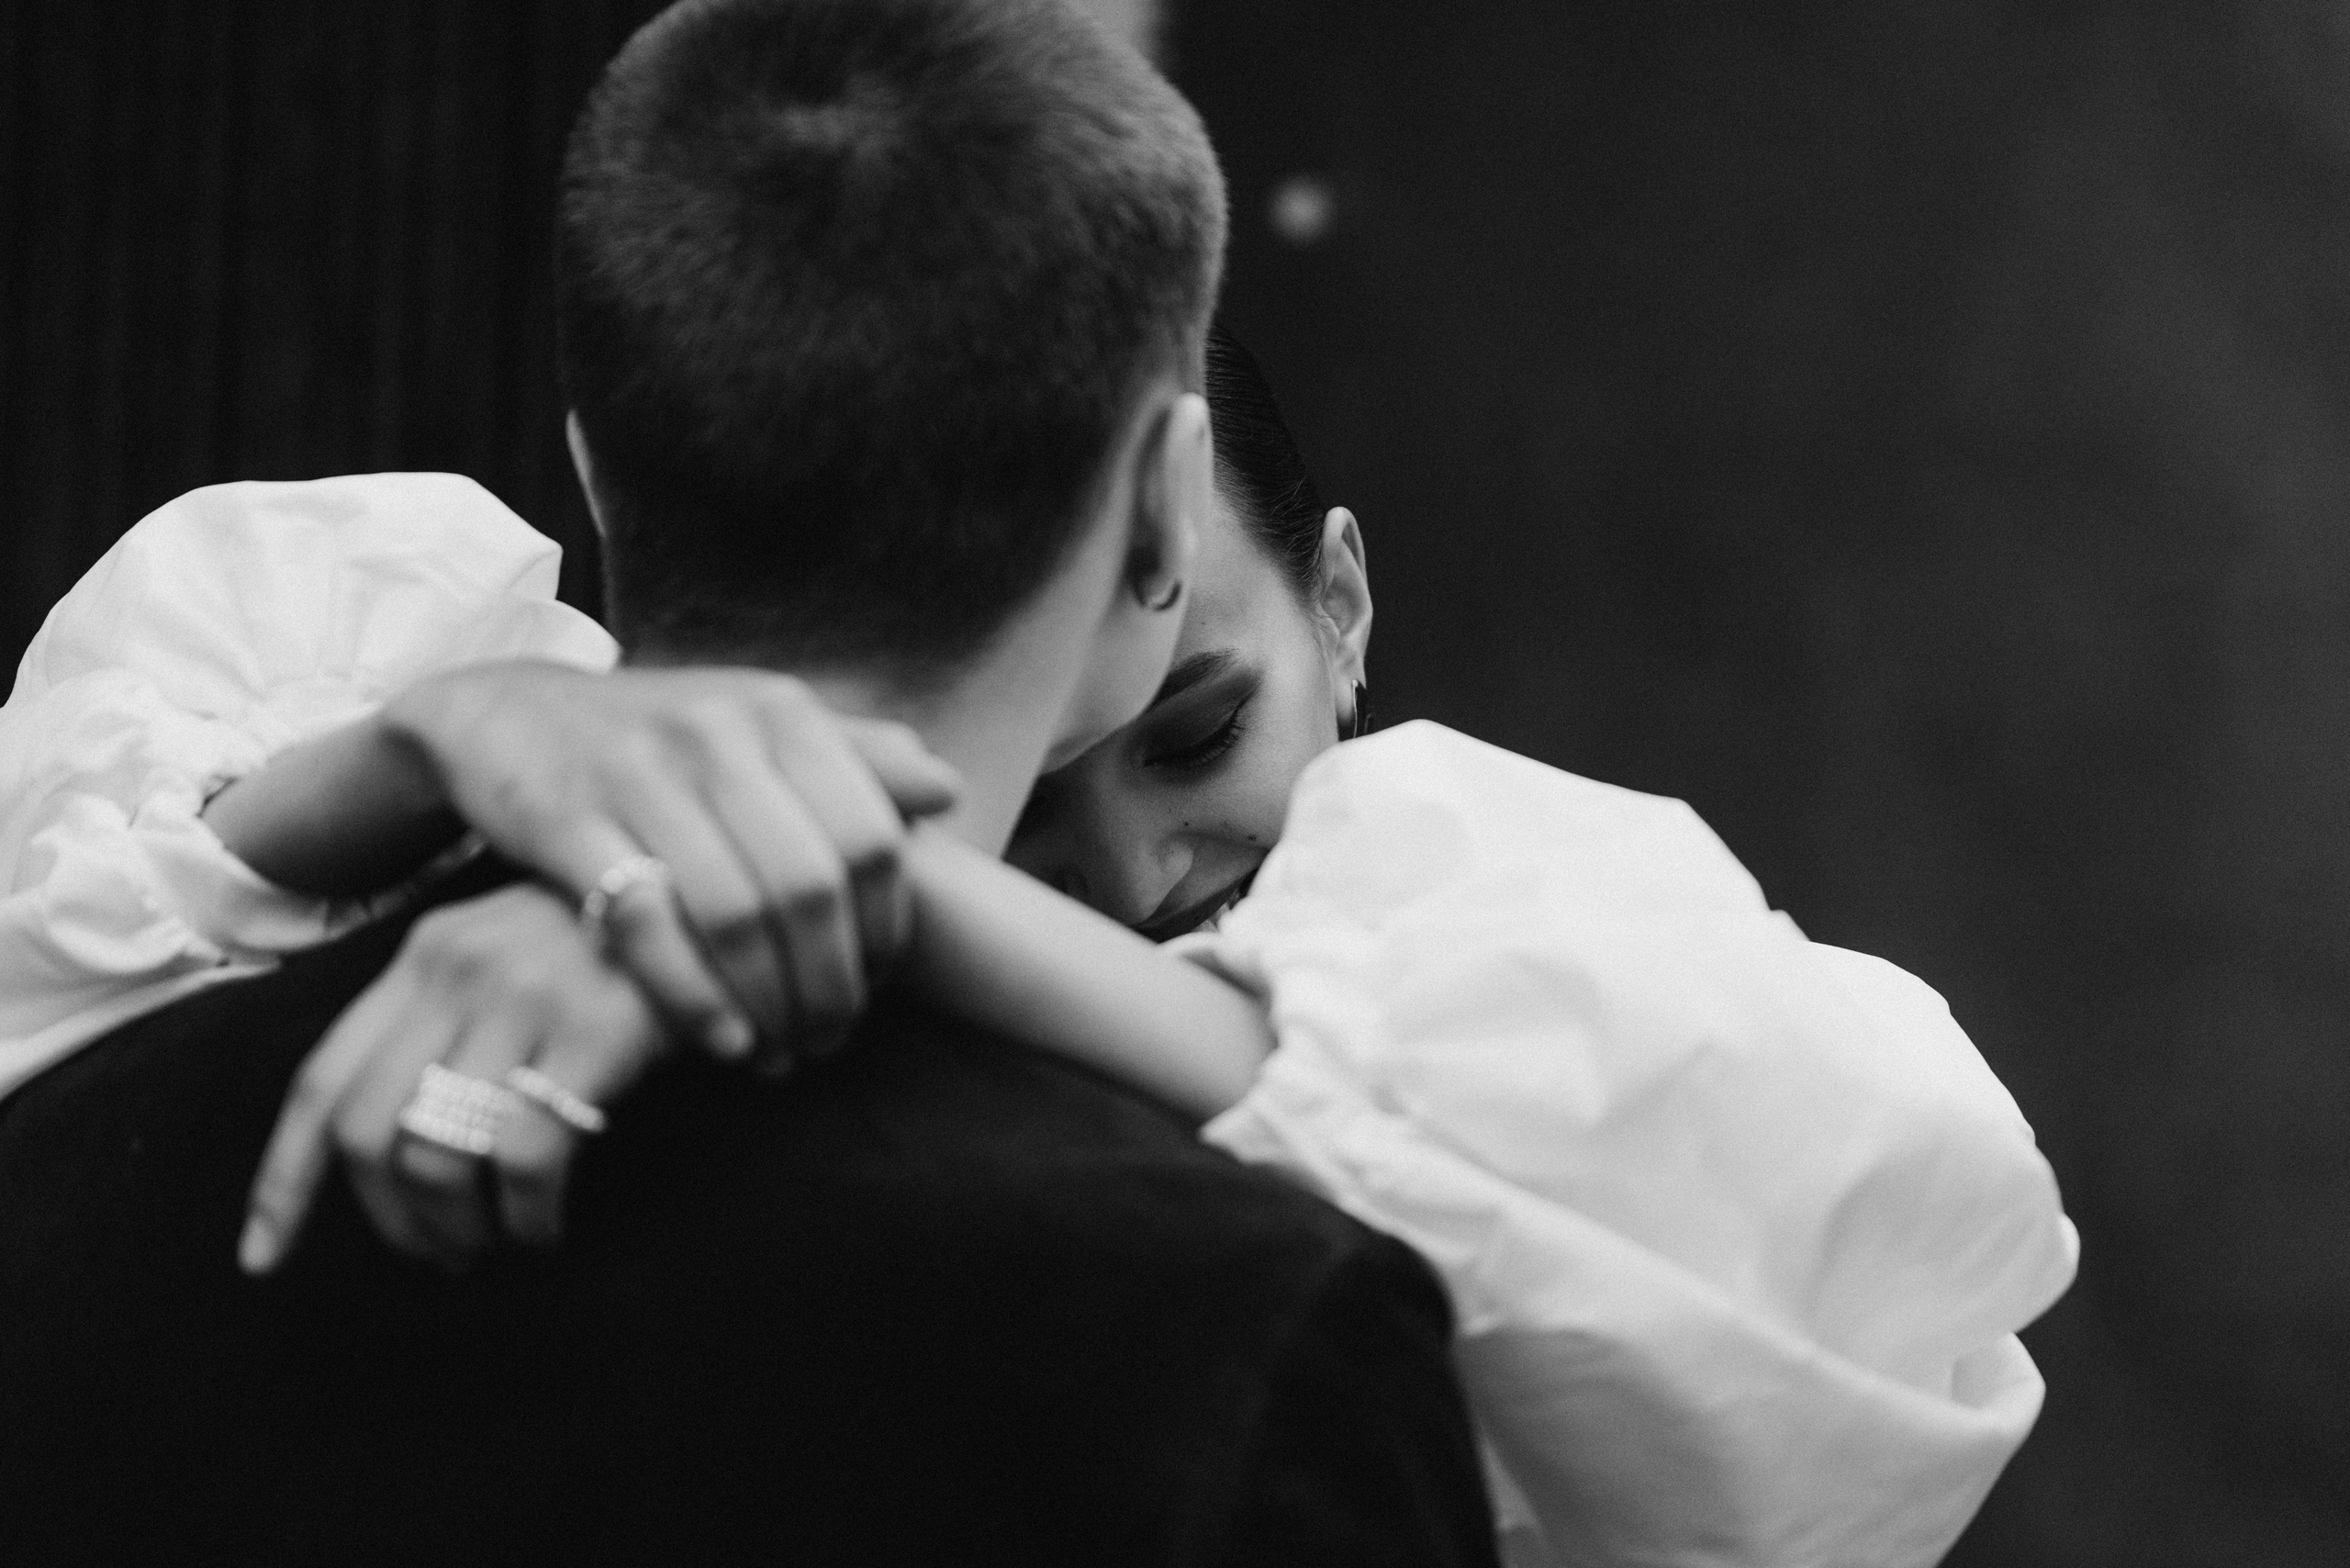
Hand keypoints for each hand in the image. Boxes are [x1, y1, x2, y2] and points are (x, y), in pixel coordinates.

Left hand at [239, 882, 662, 1273]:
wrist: (721, 893)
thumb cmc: (615, 947)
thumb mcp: (510, 960)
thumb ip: (448, 1021)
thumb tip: (398, 1148)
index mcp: (423, 956)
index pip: (319, 1081)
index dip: (283, 1181)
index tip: (264, 1257)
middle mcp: (457, 969)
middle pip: (366, 1131)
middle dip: (390, 1219)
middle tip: (437, 1254)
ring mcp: (524, 997)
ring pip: (437, 1154)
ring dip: (457, 1226)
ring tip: (494, 1242)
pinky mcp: (594, 1031)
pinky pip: (525, 1157)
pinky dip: (526, 1216)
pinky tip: (545, 1227)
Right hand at [382, 663, 959, 1068]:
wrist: (507, 711)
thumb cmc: (659, 737)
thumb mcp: (757, 726)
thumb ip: (853, 758)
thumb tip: (948, 791)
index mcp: (782, 712)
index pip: (872, 839)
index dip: (886, 927)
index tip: (880, 984)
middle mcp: (719, 733)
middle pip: (810, 888)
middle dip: (829, 984)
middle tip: (830, 1040)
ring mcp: (639, 773)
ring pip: (733, 913)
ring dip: (767, 1003)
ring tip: (780, 1053)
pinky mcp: (565, 818)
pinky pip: (644, 923)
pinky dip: (690, 995)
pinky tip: (719, 1040)